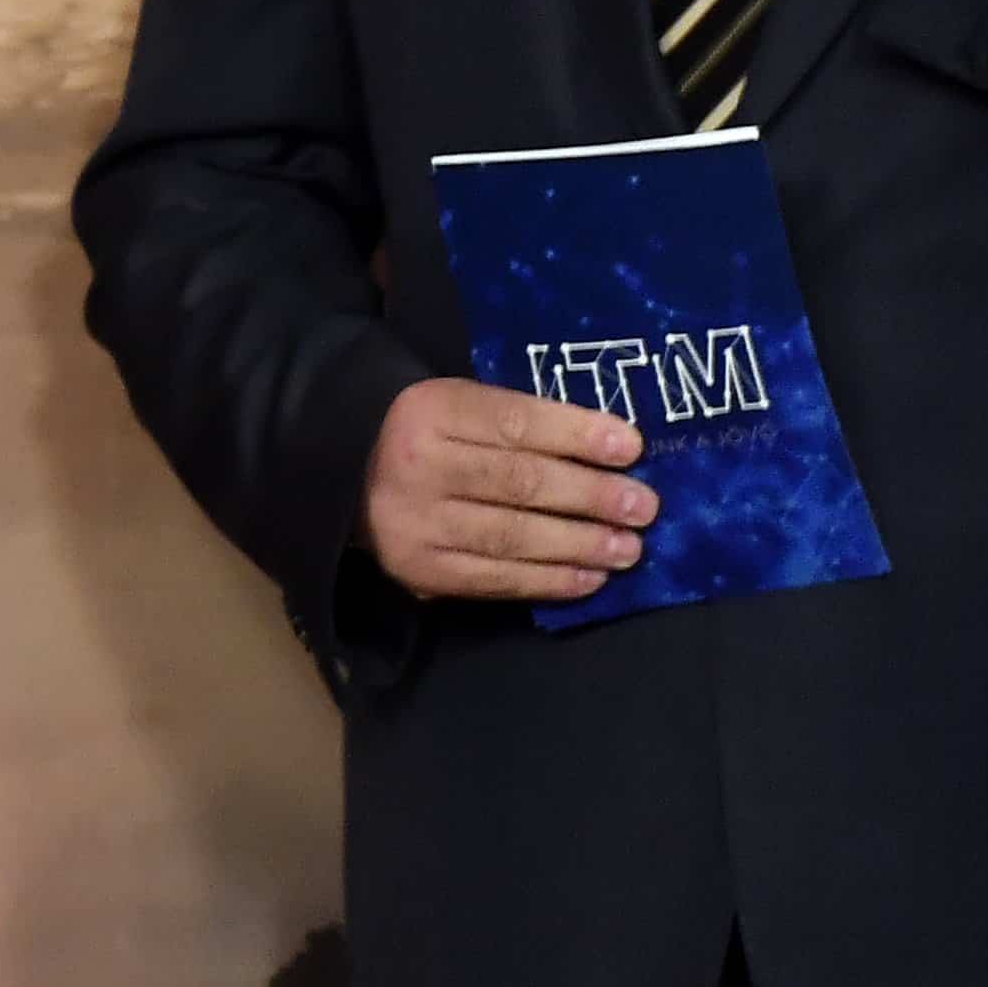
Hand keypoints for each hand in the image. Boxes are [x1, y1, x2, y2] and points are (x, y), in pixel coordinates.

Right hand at [362, 377, 651, 606]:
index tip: (633, 446)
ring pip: (512, 535)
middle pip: (519, 482)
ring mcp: (416, 521)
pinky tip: (589, 579)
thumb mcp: (458, 405)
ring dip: (579, 544)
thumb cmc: (426, 434)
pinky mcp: (418, 568)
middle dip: (590, 496)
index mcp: (432, 410)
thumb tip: (612, 450)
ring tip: (628, 548)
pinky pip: (494, 579)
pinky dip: (548, 581)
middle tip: (643, 506)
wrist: (344, 477)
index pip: (515, 421)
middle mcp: (419, 465)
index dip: (577, 434)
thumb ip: (519, 422)